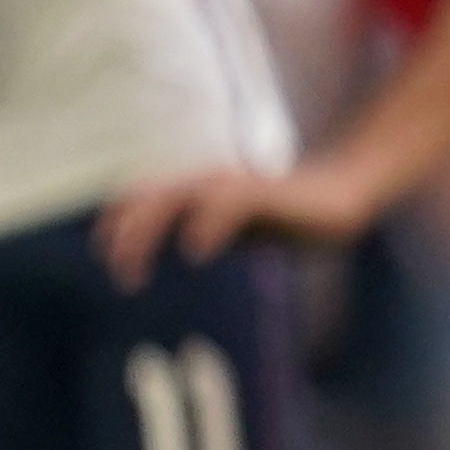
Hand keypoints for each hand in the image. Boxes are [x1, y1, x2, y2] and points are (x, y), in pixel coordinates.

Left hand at [95, 159, 376, 287]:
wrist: (345, 193)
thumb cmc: (290, 212)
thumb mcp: (238, 225)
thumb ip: (206, 229)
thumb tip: (176, 250)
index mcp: (202, 185)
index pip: (144, 194)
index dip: (116, 219)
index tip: (103, 253)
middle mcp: (211, 179)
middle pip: (150, 195)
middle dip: (124, 231)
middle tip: (114, 269)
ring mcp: (236, 184)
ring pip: (175, 197)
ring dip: (146, 229)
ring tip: (130, 264)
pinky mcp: (265, 192)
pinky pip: (227, 204)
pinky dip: (205, 224)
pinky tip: (194, 250)